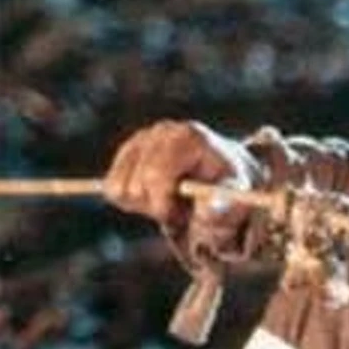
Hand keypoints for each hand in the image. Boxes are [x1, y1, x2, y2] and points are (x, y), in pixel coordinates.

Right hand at [103, 119, 258, 231]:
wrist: (222, 175)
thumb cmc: (230, 188)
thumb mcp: (235, 200)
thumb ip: (224, 207)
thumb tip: (208, 208)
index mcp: (189, 137)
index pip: (155, 174)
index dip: (162, 202)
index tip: (178, 216)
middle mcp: (161, 132)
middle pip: (134, 186)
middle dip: (156, 205)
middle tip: (181, 208)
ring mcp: (141, 139)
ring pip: (119, 189)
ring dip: (145, 205)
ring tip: (172, 200)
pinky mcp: (127, 152)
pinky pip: (113, 189)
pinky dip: (133, 201)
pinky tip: (157, 195)